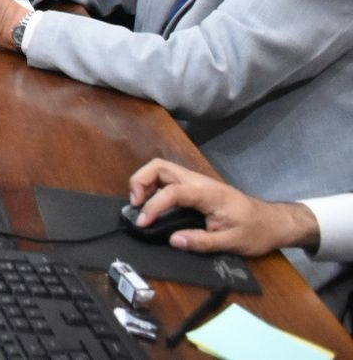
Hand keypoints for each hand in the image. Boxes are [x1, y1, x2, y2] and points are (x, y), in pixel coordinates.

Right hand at [128, 159, 320, 256]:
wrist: (273, 222)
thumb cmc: (256, 232)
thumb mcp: (233, 243)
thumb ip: (202, 242)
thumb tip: (173, 240)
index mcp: (208, 193)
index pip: (172, 191)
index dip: (154, 206)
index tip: (143, 223)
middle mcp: (198, 181)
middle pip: (160, 166)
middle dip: (140, 181)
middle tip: (136, 205)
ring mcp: (196, 181)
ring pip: (161, 169)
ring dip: (144, 182)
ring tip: (141, 205)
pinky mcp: (195, 186)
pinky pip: (167, 178)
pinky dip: (153, 186)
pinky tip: (153, 204)